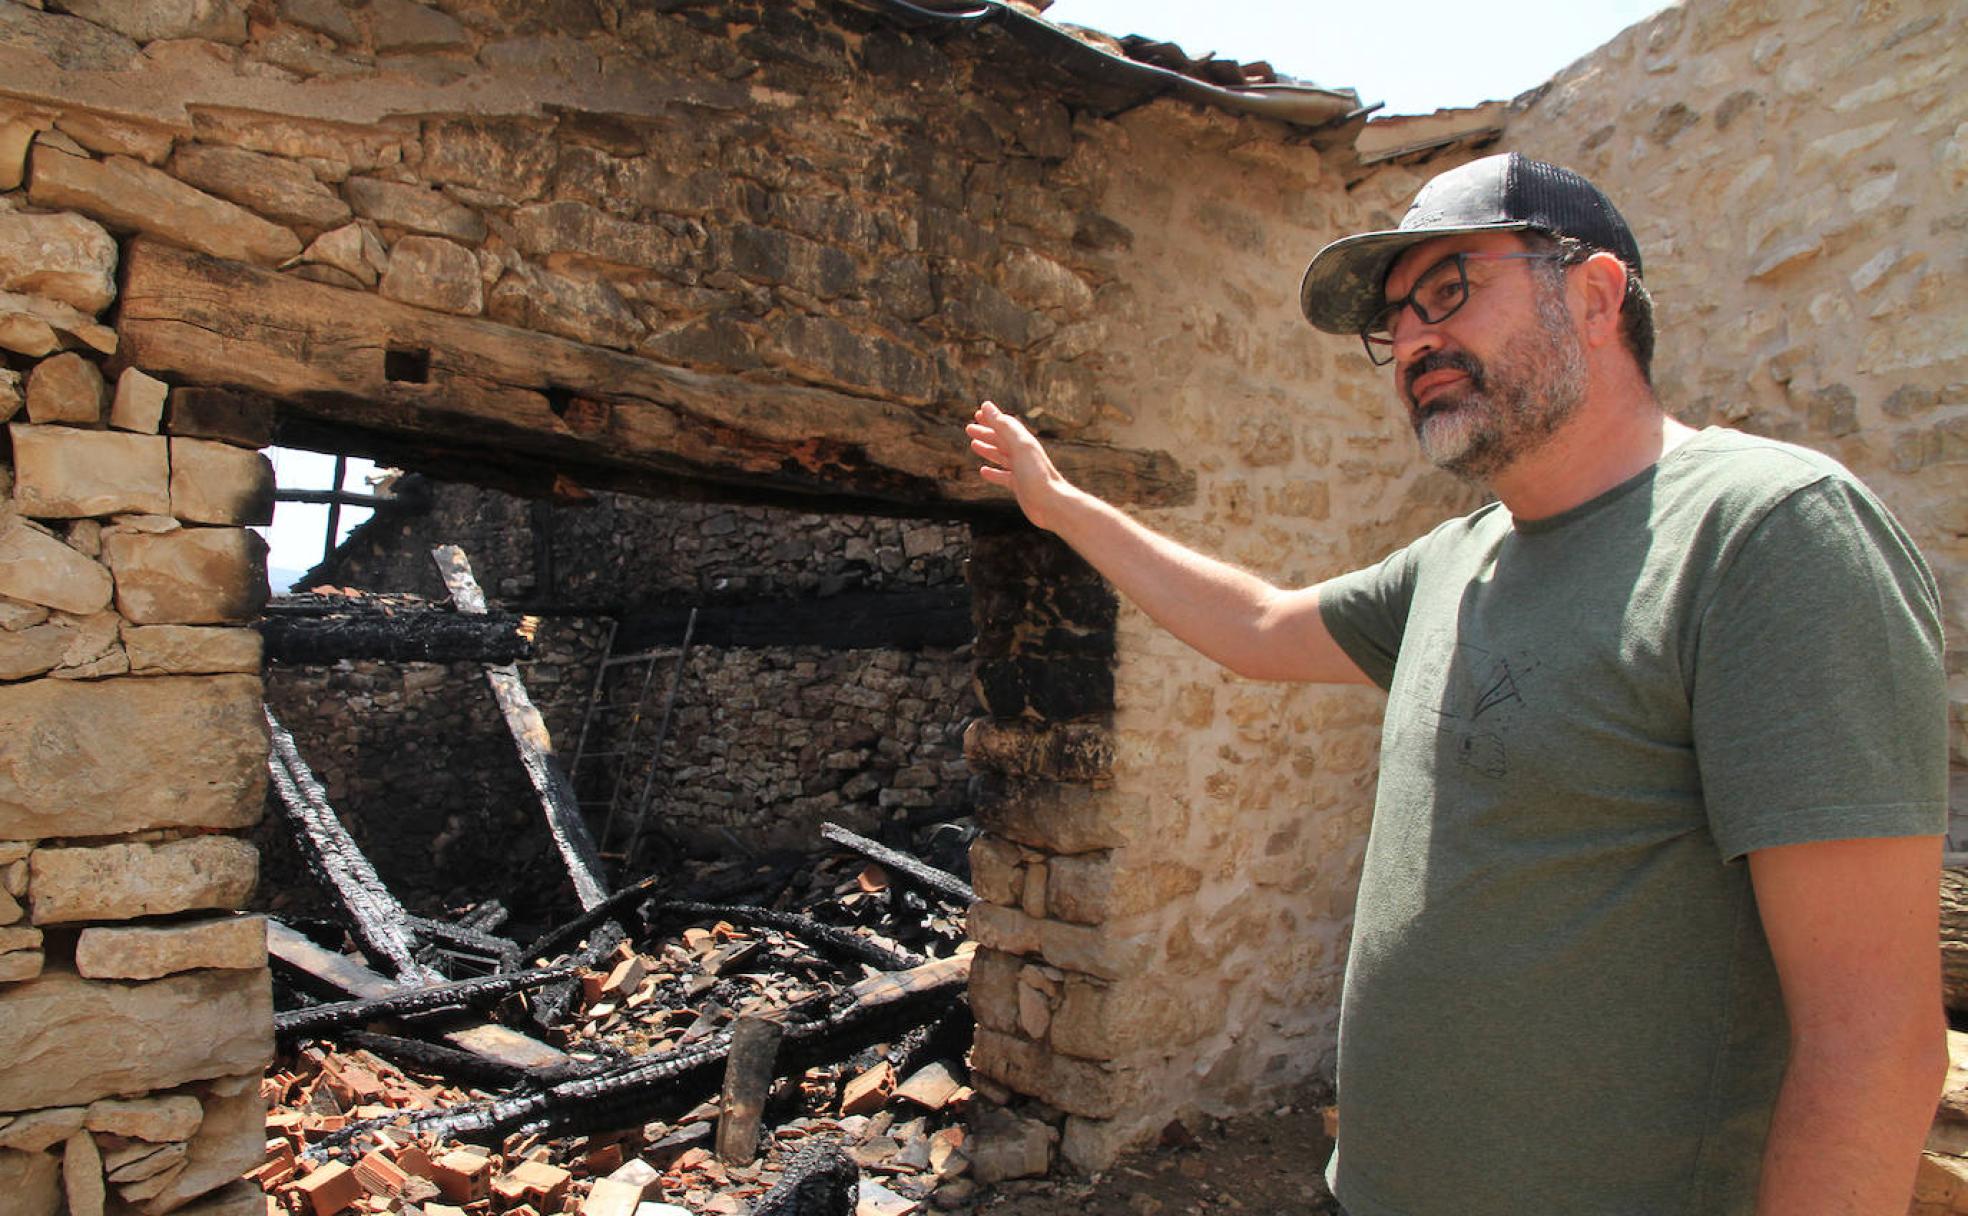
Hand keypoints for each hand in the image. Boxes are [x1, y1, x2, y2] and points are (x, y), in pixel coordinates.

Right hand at [967, 399, 1068, 530]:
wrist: (1052, 504)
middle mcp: (1023, 455)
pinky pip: (1003, 476)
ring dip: (988, 449)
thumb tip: (986, 405)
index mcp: (1023, 442)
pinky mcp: (1019, 486)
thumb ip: (1003, 426)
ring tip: (973, 444)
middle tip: (969, 428)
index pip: (1006, 425)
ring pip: (1001, 456)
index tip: (977, 413)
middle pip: (1001, 440)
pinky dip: (993, 472)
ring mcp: (1021, 471)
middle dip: (986, 433)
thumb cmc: (1037, 474)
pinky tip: (983, 471)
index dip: (992, 419)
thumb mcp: (1019, 446)